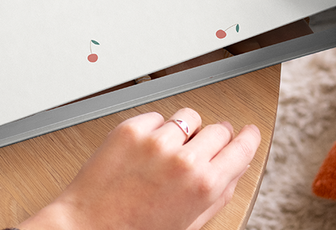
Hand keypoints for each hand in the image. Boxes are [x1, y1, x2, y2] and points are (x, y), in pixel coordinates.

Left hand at [19, 108, 260, 229]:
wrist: (88, 227)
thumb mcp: (190, 223)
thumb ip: (218, 195)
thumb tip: (236, 169)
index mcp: (204, 185)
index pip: (241, 148)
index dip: (247, 138)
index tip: (248, 132)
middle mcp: (182, 159)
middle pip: (218, 128)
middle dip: (215, 138)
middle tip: (203, 147)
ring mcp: (155, 141)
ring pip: (188, 117)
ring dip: (185, 131)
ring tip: (169, 151)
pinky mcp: (130, 129)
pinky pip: (156, 117)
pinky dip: (155, 129)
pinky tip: (146, 150)